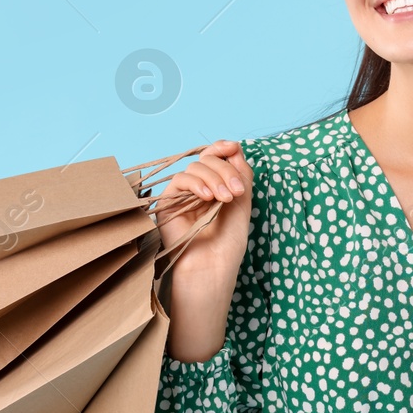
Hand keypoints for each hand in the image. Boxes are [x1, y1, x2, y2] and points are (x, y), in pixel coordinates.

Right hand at [154, 140, 252, 278]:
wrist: (213, 266)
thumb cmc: (228, 241)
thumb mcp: (243, 201)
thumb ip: (241, 172)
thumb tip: (234, 146)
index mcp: (217, 186)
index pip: (217, 156)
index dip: (223, 148)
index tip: (234, 149)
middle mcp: (200, 188)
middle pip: (208, 159)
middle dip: (225, 170)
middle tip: (236, 192)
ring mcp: (184, 195)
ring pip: (196, 167)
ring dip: (214, 178)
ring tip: (225, 199)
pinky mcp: (169, 202)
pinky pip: (180, 180)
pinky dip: (197, 184)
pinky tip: (208, 198)